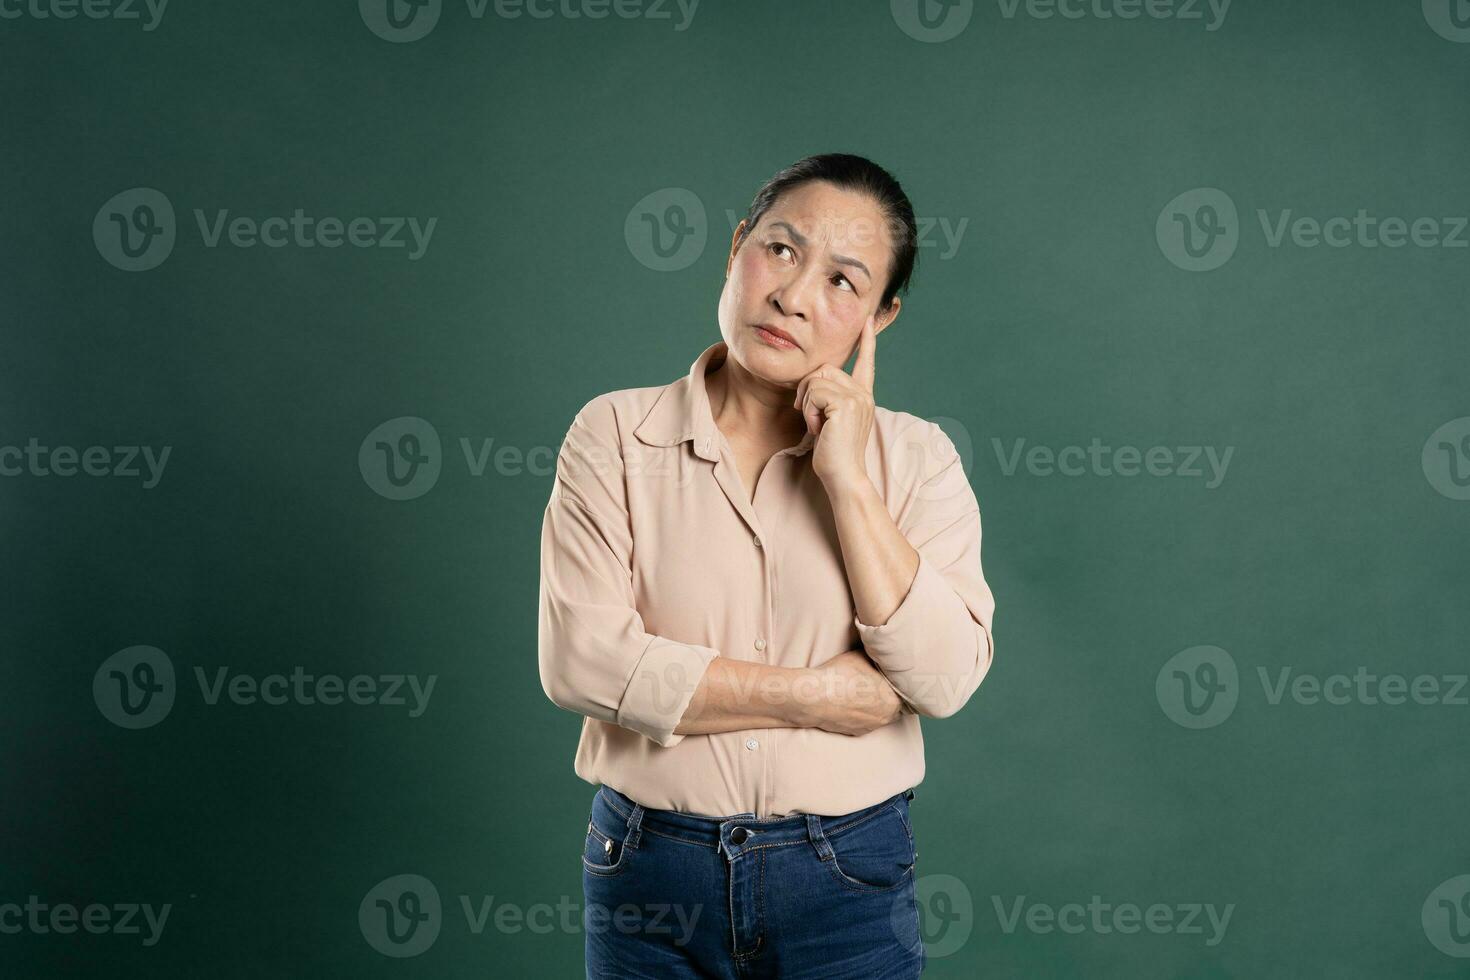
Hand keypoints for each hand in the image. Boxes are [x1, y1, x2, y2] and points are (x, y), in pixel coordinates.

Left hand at [793, 317, 876, 490]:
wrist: (843, 476)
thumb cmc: (832, 454)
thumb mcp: (830, 420)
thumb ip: (828, 399)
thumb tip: (812, 382)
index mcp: (863, 396)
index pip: (866, 363)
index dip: (866, 341)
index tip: (868, 320)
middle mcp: (863, 393)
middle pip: (824, 369)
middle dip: (808, 390)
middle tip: (811, 416)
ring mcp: (857, 397)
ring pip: (816, 380)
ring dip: (807, 403)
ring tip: (818, 425)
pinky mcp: (846, 404)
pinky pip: (813, 393)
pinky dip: (808, 411)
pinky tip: (819, 429)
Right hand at [795, 648, 906, 735]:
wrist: (814, 698)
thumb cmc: (839, 676)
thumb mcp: (862, 656)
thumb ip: (877, 657)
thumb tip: (882, 652)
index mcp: (894, 698)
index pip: (905, 690)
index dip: (899, 680)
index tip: (894, 673)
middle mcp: (887, 716)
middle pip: (895, 704)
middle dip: (889, 693)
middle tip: (881, 681)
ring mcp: (871, 726)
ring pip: (881, 714)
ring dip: (876, 705)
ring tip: (865, 691)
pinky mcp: (857, 732)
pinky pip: (866, 721)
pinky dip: (863, 713)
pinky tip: (853, 702)